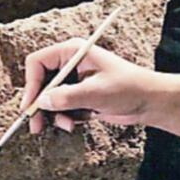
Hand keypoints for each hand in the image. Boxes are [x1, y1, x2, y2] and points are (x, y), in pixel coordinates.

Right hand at [20, 37, 157, 133]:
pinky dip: (65, 118)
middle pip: (40, 83)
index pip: (38, 63)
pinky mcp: (79, 96)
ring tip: (68, 126)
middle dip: (39, 105)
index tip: (30, 106)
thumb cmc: (128, 88)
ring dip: (54, 115)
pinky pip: (61, 108)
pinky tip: (77, 123)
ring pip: (49, 99)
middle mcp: (69, 64)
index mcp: (72, 52)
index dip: (31, 84)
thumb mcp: (96, 92)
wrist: (150, 102)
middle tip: (36, 127)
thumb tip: (42, 102)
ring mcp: (74, 80)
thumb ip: (67, 97)